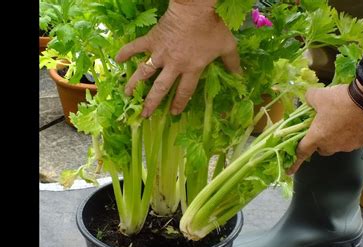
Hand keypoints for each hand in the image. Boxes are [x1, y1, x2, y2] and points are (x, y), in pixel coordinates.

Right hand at [115, 0, 240, 116]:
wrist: (196, 9)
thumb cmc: (213, 28)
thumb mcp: (227, 47)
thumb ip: (233, 63)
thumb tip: (241, 76)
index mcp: (192, 69)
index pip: (185, 92)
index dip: (179, 104)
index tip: (173, 113)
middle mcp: (174, 65)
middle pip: (161, 88)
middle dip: (152, 103)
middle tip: (144, 115)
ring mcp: (160, 53)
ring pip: (144, 72)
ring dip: (135, 85)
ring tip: (126, 95)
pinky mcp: (152, 40)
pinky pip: (136, 47)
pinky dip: (126, 51)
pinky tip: (116, 58)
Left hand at [287, 82, 362, 173]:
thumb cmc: (341, 100)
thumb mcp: (319, 95)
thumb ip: (310, 98)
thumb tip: (308, 98)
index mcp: (317, 136)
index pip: (302, 152)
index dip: (295, 162)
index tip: (290, 171)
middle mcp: (331, 145)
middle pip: (321, 149)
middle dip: (320, 141)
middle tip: (323, 128)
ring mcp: (348, 146)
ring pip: (337, 146)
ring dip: (336, 138)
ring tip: (341, 122)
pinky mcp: (362, 143)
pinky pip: (353, 142)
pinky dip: (351, 135)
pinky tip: (354, 123)